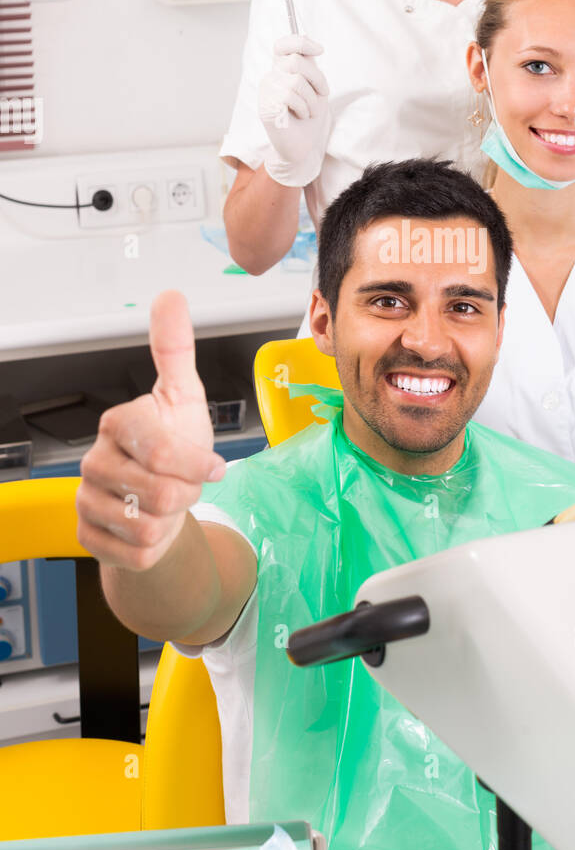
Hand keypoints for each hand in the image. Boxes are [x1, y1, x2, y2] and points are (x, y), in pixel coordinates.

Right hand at [77, 290, 225, 570]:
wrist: (160, 497)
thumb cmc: (174, 443)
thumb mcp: (184, 395)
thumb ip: (176, 347)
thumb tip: (170, 296)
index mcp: (118, 423)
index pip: (162, 453)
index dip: (197, 465)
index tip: (214, 466)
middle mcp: (94, 461)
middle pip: (161, 494)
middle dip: (187, 494)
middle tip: (185, 483)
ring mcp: (86, 500)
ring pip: (148, 528)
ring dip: (172, 521)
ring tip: (168, 502)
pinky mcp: (88, 536)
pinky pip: (136, 553)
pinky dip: (156, 546)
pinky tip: (151, 525)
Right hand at [258, 33, 328, 187]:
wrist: (303, 146)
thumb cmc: (309, 117)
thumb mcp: (314, 88)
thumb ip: (310, 67)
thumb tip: (311, 46)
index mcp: (281, 70)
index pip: (283, 45)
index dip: (300, 42)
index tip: (320, 50)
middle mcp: (271, 77)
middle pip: (296, 61)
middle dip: (317, 79)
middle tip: (321, 95)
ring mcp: (266, 91)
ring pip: (296, 80)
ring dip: (311, 99)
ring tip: (309, 111)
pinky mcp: (266, 106)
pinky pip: (290, 96)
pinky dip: (304, 108)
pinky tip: (301, 117)